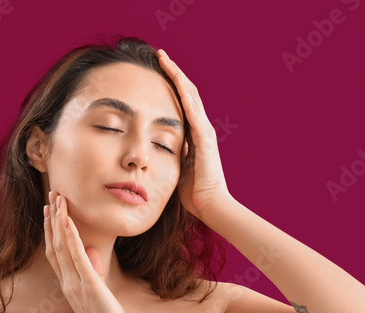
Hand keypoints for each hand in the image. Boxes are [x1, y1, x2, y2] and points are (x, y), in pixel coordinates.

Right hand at [44, 190, 137, 312]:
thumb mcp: (99, 293)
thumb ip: (93, 272)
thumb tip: (91, 253)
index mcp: (69, 285)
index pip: (55, 253)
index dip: (51, 231)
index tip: (50, 211)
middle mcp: (67, 282)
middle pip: (54, 245)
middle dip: (52, 219)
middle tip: (50, 195)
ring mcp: (75, 283)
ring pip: (62, 246)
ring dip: (59, 221)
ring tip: (57, 199)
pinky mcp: (88, 284)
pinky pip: (76, 256)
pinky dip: (71, 237)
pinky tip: (67, 220)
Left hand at [156, 49, 232, 224]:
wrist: (211, 206)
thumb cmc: (193, 193)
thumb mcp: (176, 168)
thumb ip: (169, 155)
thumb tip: (153, 149)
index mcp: (194, 135)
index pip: (181, 103)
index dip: (170, 85)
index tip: (157, 71)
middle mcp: (201, 128)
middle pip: (187, 92)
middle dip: (173, 72)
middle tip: (159, 55)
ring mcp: (205, 131)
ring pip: (190, 95)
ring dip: (176, 75)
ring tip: (163, 58)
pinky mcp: (204, 138)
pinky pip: (193, 110)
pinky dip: (183, 92)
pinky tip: (174, 77)